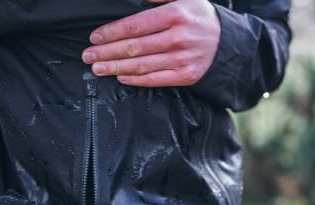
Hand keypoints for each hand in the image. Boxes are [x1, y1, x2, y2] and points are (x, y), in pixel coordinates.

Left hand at [82, 0, 220, 86]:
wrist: (226, 41)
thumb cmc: (198, 16)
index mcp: (175, 15)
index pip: (135, 26)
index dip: (111, 33)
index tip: (94, 37)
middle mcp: (178, 38)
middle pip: (134, 48)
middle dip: (107, 52)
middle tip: (88, 56)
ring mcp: (183, 59)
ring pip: (142, 65)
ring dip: (115, 68)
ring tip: (98, 68)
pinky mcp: (186, 76)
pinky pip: (156, 79)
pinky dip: (136, 80)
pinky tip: (121, 77)